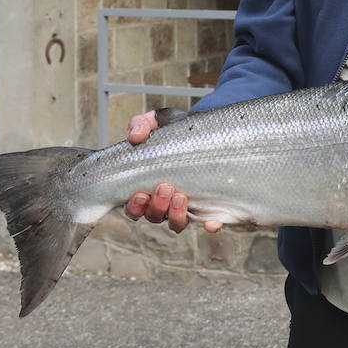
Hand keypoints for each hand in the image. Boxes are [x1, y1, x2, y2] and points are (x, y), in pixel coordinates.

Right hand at [122, 110, 221, 232]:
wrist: (209, 131)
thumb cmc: (178, 131)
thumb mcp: (159, 121)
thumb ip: (142, 124)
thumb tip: (134, 136)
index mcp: (148, 186)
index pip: (135, 207)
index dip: (134, 206)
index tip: (140, 193)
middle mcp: (165, 202)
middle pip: (154, 216)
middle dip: (156, 206)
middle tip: (165, 187)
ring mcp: (187, 206)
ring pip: (177, 223)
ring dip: (176, 215)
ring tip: (181, 196)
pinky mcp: (209, 207)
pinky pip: (208, 222)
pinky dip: (210, 226)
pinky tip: (213, 223)